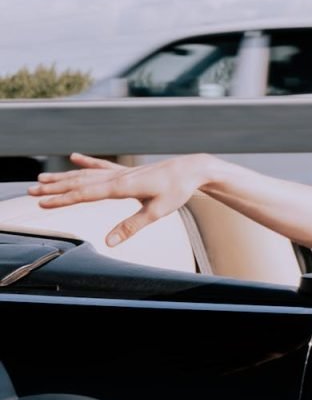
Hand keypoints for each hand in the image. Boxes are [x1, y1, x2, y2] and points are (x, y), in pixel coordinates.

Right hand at [28, 152, 208, 246]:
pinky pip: (103, 166)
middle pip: (80, 183)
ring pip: (86, 174)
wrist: (192, 169)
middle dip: (55, 188)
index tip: (42, 202)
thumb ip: (131, 227)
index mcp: (122, 186)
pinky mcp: (128, 171)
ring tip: (42, 179)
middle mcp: (118, 177)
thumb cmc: (177, 190)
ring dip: (64, 177)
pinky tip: (74, 157)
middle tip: (31, 191)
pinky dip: (87, 162)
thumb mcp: (157, 212)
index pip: (85, 194)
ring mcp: (122, 172)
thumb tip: (108, 242)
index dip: (63, 199)